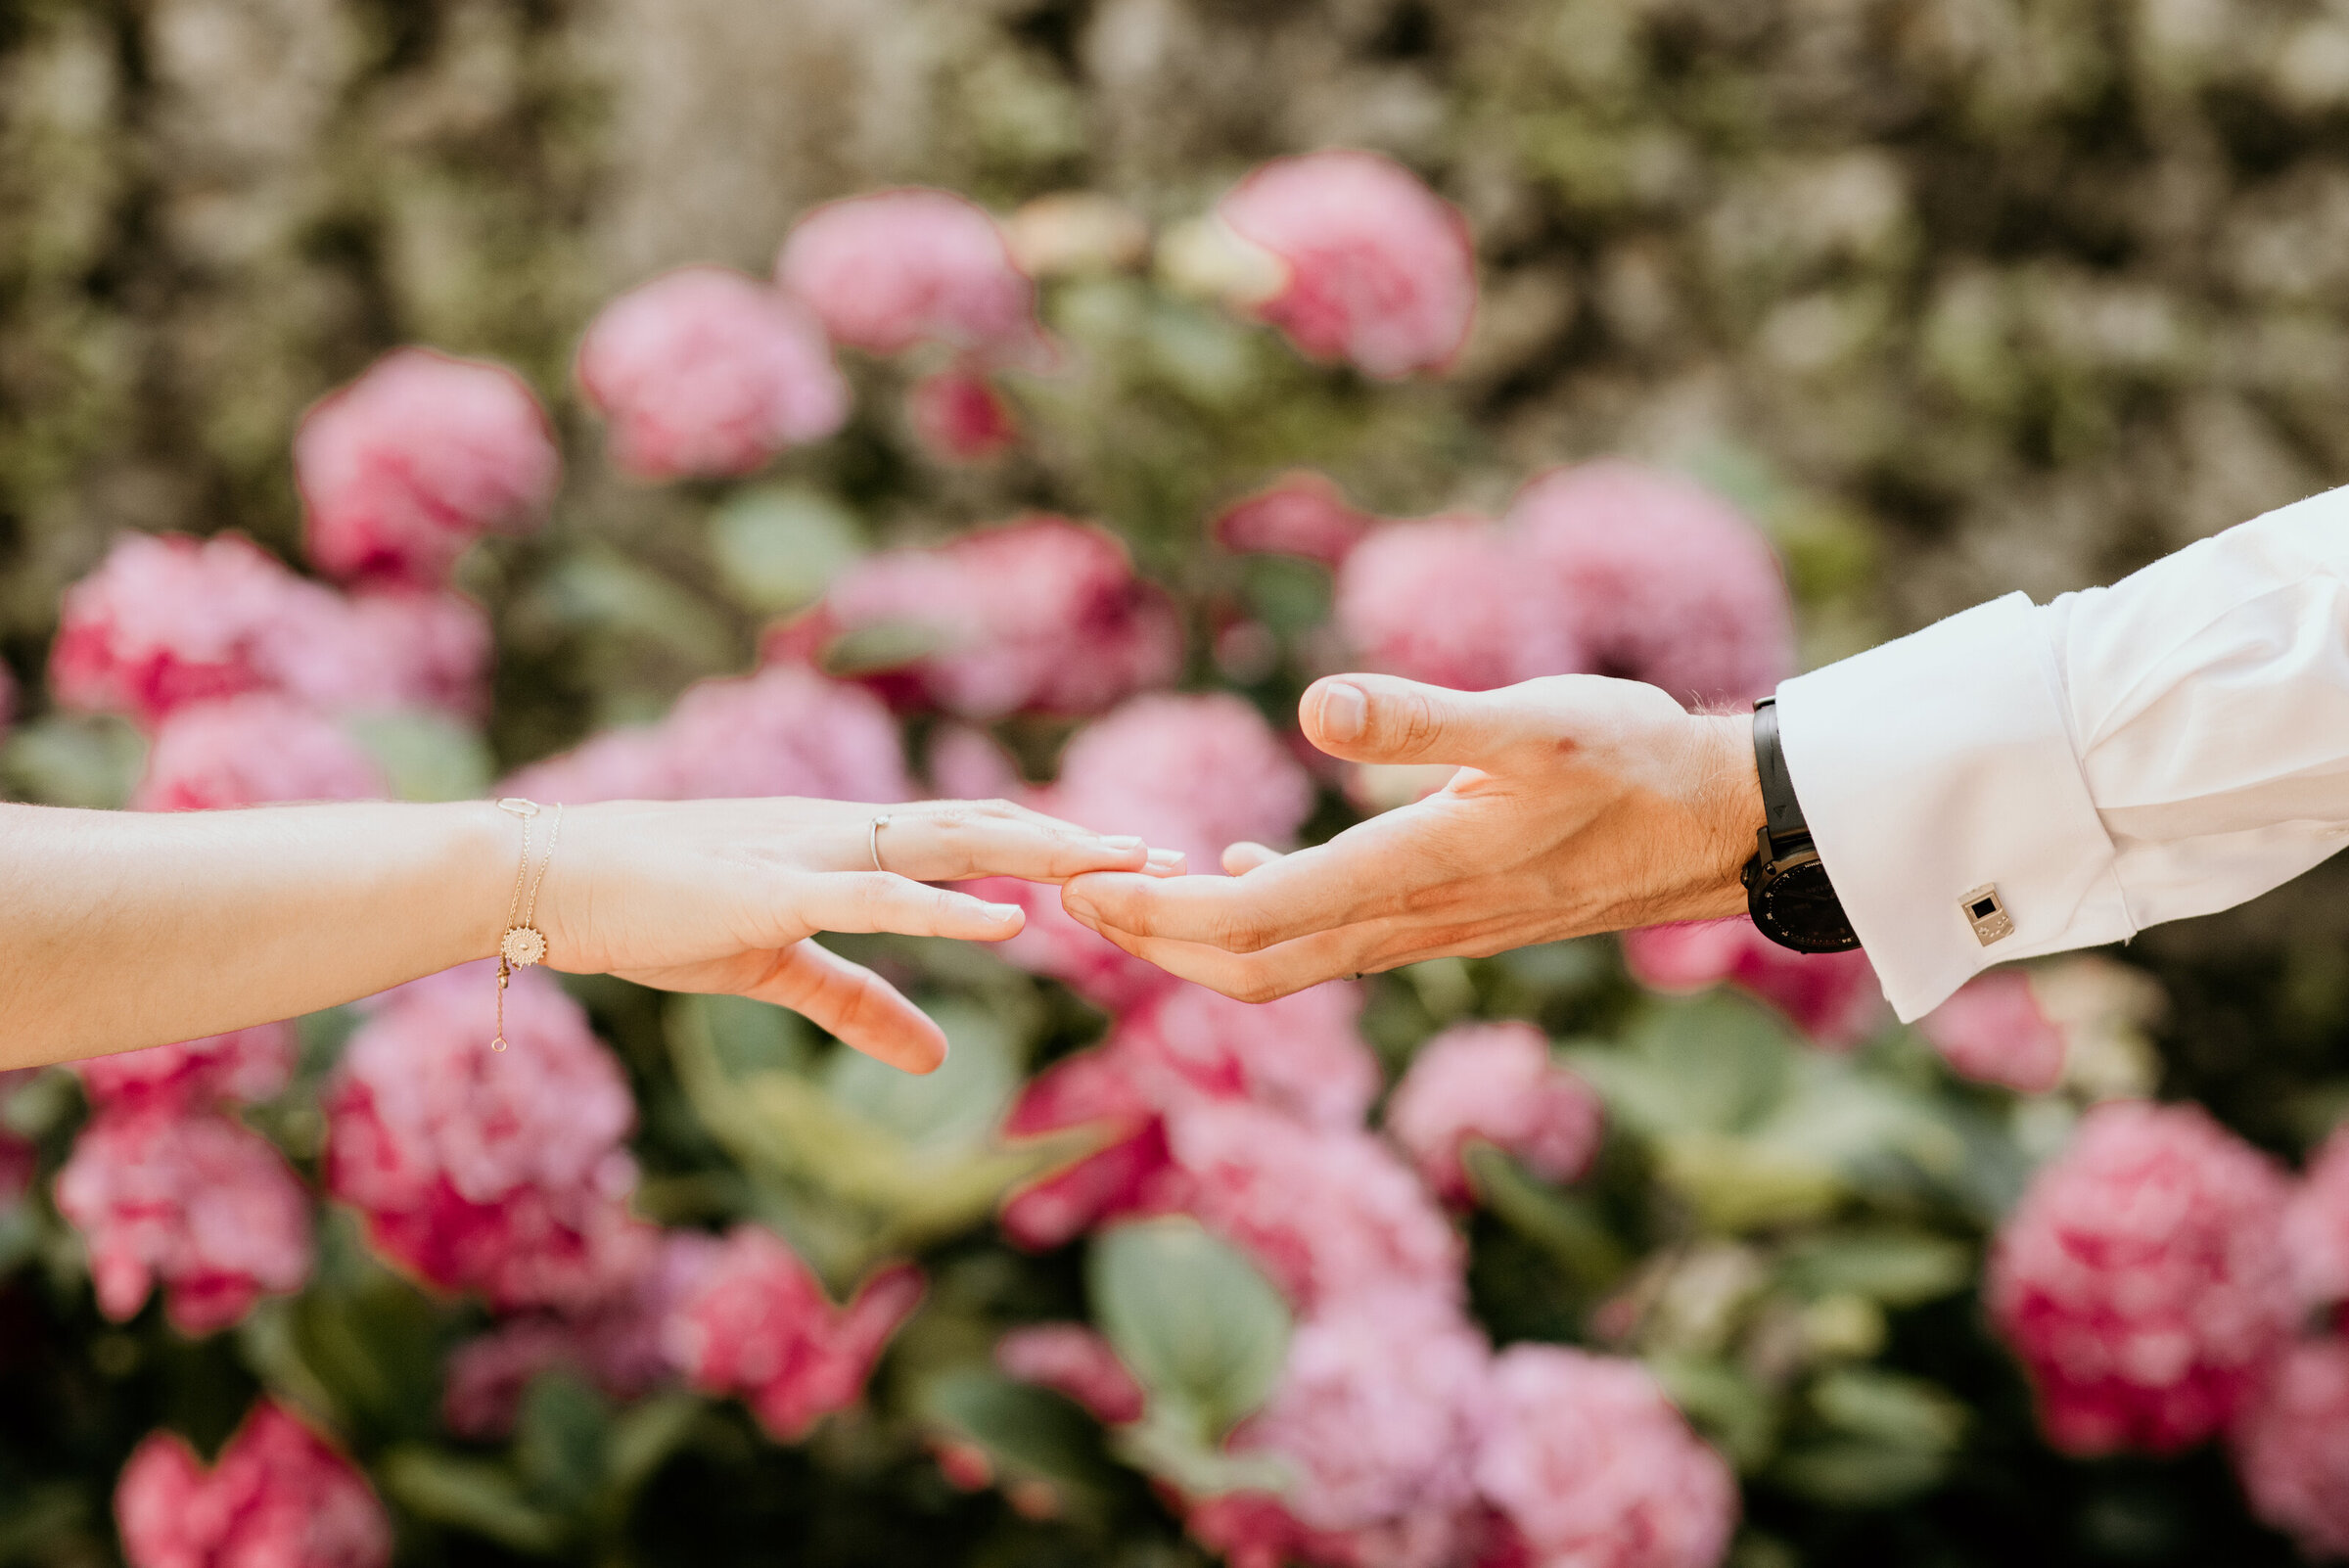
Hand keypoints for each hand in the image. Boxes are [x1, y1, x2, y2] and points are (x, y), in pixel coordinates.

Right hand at [539, 797, 1168, 1071]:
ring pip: (951, 845)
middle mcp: (848, 835)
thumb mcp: (776, 969)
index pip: (976, 840)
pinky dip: (946, 909)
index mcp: (853, 848)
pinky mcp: (771, 894)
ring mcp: (813, 856)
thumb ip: (861, 1006)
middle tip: (1172, 857)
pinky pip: (874, 899)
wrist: (554, 882)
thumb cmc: (659, 916)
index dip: (1057, 851)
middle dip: (1080, 844)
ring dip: (1041, 855)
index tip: (1136, 866)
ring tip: (1120, 866)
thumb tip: (937, 1056)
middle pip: (988, 829)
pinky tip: (1008, 921)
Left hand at [1057, 674, 1764, 1001]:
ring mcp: (1427, 930)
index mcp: (1412, 872)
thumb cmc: (1633, 759)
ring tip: (1134, 883)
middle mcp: (1410, 920)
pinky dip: (1262, 920)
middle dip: (1153, 941)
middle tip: (1073, 898)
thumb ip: (1425, 717)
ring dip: (1200, 934)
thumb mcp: (1534, 717)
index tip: (1079, 888)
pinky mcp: (1445, 919)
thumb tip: (1318, 704)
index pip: (1249, 925)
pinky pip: (1328, 943)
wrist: (1716, 826)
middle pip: (1250, 968)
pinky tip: (1245, 873)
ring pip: (1287, 962)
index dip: (1154, 916)